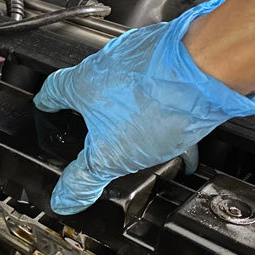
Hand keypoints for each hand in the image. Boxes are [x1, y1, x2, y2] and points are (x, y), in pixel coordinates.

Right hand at [33, 0, 254, 214]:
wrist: (210, 67)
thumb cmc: (160, 102)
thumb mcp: (113, 156)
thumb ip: (84, 178)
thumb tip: (63, 198)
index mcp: (84, 84)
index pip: (51, 91)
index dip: (45, 104)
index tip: (44, 108)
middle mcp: (108, 63)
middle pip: (91, 87)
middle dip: (94, 111)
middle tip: (96, 133)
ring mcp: (140, 56)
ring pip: (128, 86)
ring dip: (132, 110)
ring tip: (146, 138)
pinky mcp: (170, 56)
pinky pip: (159, 84)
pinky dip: (163, 104)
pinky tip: (179, 127)